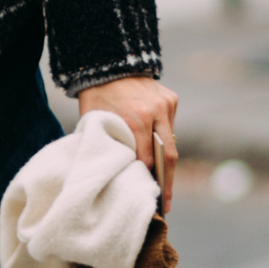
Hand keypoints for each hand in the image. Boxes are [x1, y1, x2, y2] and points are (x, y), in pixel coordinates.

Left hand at [78, 75, 178, 204]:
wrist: (109, 62)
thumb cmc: (97, 96)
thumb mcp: (96, 122)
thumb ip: (111, 144)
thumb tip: (119, 173)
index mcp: (135, 119)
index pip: (147, 159)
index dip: (148, 180)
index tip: (147, 198)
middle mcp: (155, 112)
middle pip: (168, 156)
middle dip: (167, 182)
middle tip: (166, 205)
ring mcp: (166, 104)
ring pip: (172, 142)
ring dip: (167, 163)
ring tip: (164, 186)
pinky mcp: (171, 99)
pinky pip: (170, 126)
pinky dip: (164, 139)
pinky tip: (158, 154)